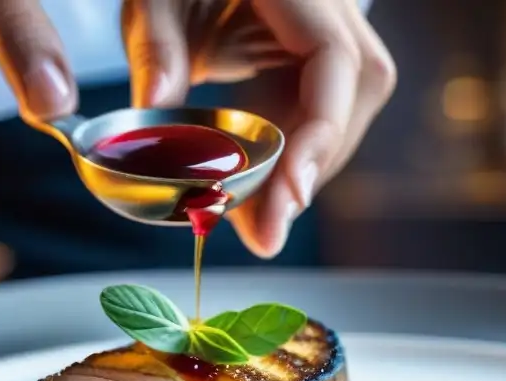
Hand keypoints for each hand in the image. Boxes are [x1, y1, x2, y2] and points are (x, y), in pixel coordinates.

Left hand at [121, 0, 396, 257]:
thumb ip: (156, 51)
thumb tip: (154, 115)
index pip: (335, 60)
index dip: (321, 131)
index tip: (293, 193)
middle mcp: (328, 9)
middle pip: (352, 96)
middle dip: (309, 168)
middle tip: (267, 232)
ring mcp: (327, 35)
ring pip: (340, 113)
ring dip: (299, 171)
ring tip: (259, 226)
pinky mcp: (311, 63)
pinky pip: (314, 115)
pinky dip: (287, 158)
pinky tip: (260, 198)